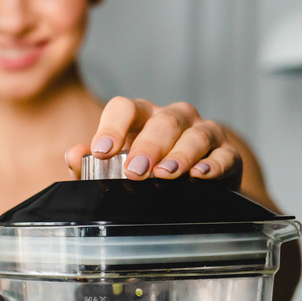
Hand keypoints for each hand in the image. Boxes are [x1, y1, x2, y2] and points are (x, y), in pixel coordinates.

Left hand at [65, 98, 240, 188]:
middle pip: (162, 122)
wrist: (193, 192)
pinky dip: (214, 164)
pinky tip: (201, 175)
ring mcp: (203, 134)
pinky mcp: (227, 154)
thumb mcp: (117, 170)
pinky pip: (224, 155)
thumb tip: (74, 155)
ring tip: (166, 173)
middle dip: (149, 145)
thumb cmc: (149, 174)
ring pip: (195, 135)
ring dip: (181, 154)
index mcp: (141, 119)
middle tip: (135, 170)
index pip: (125, 108)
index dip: (113, 127)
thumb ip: (91, 165)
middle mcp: (173, 120)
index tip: (102, 150)